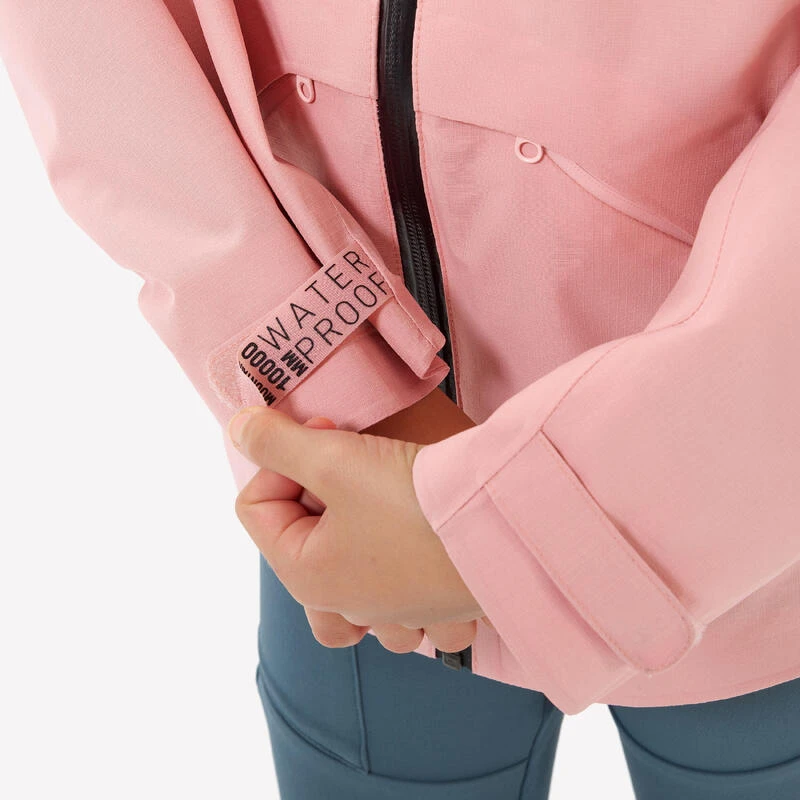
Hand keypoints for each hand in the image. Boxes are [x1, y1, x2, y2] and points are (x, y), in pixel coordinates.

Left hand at [228, 400, 484, 654]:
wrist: (512, 527)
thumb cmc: (417, 501)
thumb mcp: (335, 459)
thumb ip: (276, 441)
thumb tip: (237, 429)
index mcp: (307, 577)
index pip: (255, 506)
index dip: (282, 458)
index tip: (328, 433)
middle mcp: (347, 605)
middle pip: (297, 542)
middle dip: (315, 494)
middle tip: (353, 462)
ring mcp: (396, 612)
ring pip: (344, 588)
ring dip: (347, 542)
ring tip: (372, 507)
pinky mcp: (437, 604)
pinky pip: (402, 601)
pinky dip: (396, 577)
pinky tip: (413, 546)